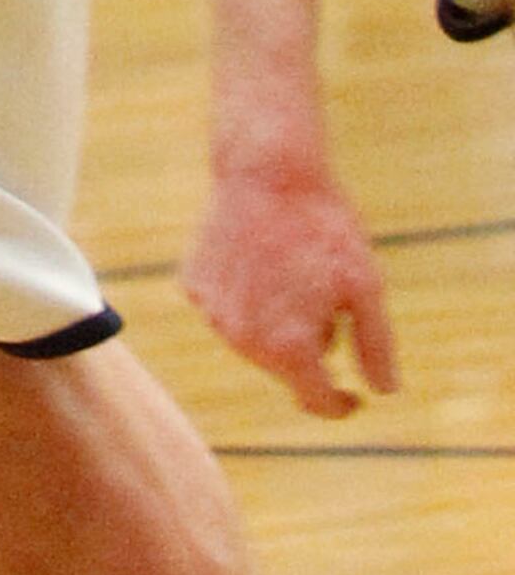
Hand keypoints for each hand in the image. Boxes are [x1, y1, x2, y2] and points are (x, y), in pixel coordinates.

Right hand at [185, 153, 398, 416]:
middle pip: (283, 368)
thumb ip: (376, 347)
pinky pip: (226, 310)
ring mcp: (212, 312)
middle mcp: (243, 339)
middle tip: (326, 296)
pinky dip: (246, 298)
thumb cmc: (323, 227)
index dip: (341, 403)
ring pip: (253, 340)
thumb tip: (380, 392)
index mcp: (288, 347)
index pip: (316, 401)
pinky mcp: (193, 285)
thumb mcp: (367, 286)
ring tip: (292, 271)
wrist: (266, 170)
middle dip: (308, 347)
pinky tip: (261, 261)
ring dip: (275, 323)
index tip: (354, 396)